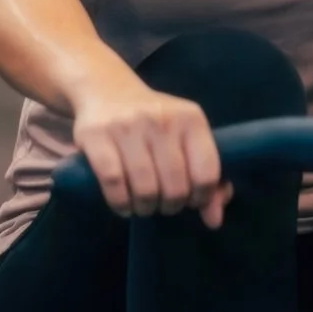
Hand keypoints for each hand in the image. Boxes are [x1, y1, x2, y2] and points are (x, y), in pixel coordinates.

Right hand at [69, 80, 230, 224]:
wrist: (108, 91)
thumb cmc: (156, 123)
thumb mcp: (186, 138)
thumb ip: (206, 176)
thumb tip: (214, 220)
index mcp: (192, 119)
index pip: (206, 172)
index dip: (201, 197)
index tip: (192, 202)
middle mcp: (162, 120)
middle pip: (175, 185)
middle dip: (172, 205)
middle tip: (165, 206)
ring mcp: (128, 126)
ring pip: (145, 187)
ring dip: (146, 207)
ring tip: (145, 207)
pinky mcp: (97, 135)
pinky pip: (113, 181)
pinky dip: (121, 202)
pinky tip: (124, 205)